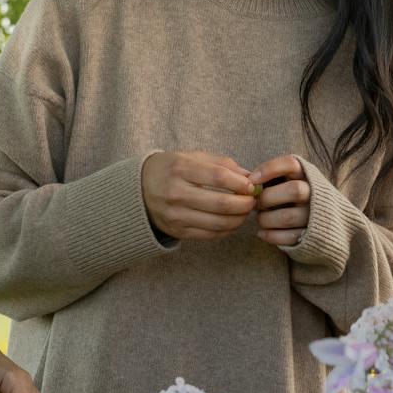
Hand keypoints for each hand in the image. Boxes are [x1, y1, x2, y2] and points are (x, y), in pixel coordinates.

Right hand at [141, 150, 257, 240]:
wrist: (138, 190)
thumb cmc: (171, 169)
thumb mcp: (192, 157)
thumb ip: (221, 164)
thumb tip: (249, 177)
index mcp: (180, 169)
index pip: (219, 177)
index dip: (241, 183)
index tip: (252, 185)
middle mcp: (176, 193)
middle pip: (221, 203)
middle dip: (245, 204)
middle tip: (254, 200)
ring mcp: (176, 215)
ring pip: (218, 223)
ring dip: (239, 219)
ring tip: (245, 211)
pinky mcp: (177, 231)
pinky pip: (210, 235)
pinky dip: (227, 230)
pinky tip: (232, 221)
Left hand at [249, 154, 311, 247]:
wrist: (325, 222)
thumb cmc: (297, 197)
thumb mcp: (290, 180)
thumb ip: (273, 178)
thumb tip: (248, 182)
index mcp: (307, 175)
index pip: (291, 164)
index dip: (270, 169)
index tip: (252, 179)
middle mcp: (315, 193)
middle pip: (294, 190)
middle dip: (268, 198)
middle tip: (256, 203)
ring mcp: (315, 215)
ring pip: (288, 217)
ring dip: (266, 219)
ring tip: (260, 219)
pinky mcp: (312, 235)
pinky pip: (289, 237)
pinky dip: (271, 235)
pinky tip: (262, 233)